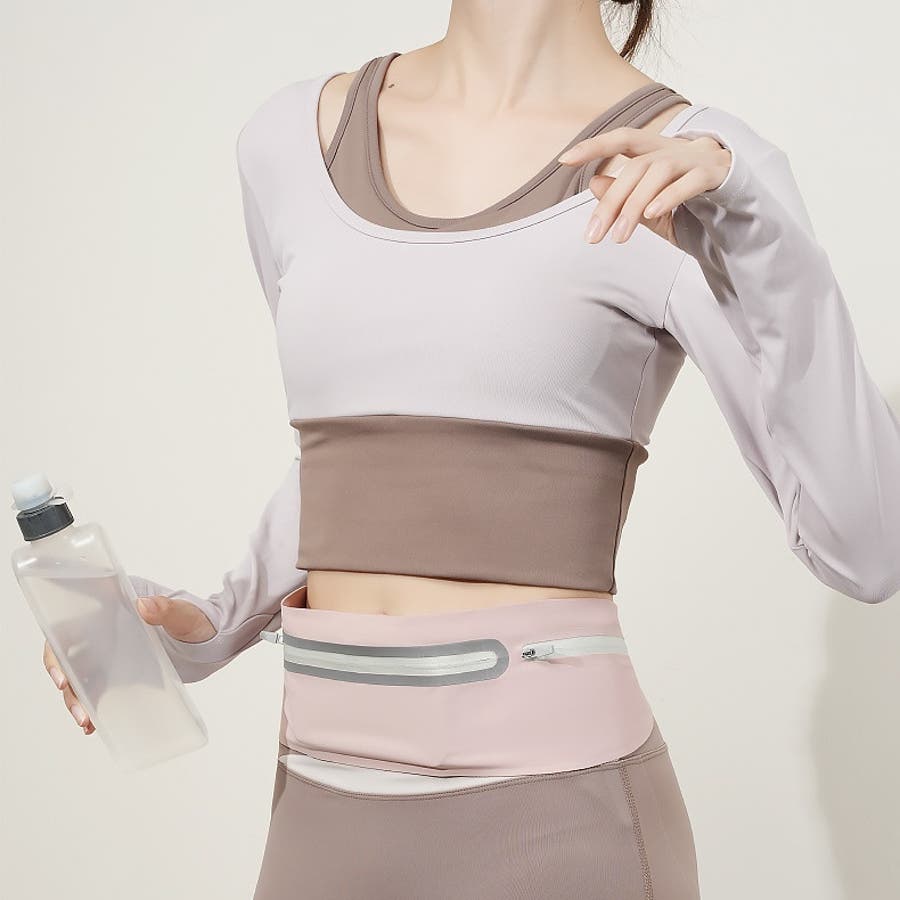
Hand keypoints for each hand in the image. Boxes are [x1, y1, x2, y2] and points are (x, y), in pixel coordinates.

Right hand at [42, 596, 215, 734]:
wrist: (215, 641)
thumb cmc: (201, 620)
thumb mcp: (185, 615)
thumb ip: (168, 609)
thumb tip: (143, 604)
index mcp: (115, 604)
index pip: (71, 620)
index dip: (57, 645)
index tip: (61, 672)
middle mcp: (106, 626)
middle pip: (68, 651)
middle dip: (64, 678)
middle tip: (76, 703)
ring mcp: (112, 649)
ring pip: (79, 673)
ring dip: (75, 698)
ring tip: (85, 720)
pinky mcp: (121, 669)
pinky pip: (97, 687)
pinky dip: (90, 704)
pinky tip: (91, 723)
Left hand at [557, 126, 731, 247]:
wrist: (743, 200)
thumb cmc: (691, 203)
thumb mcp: (652, 206)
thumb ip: (626, 197)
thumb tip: (593, 183)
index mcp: (657, 151)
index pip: (621, 140)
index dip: (594, 146)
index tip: (564, 160)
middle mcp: (674, 148)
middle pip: (635, 168)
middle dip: (611, 203)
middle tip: (593, 236)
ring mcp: (696, 158)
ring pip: (657, 173)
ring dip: (633, 206)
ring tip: (619, 236)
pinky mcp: (716, 173)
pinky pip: (689, 182)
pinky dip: (668, 197)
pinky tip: (650, 214)